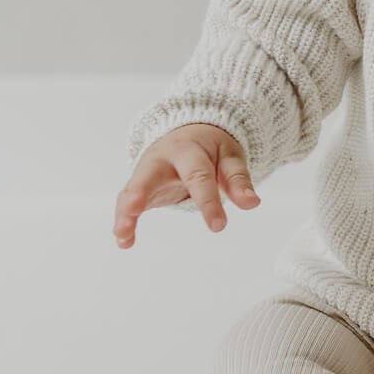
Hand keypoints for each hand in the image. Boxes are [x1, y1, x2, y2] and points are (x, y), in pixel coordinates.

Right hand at [113, 123, 258, 247]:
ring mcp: (146, 173)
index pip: (199, 177)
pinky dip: (125, 221)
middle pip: (148, 176)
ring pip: (131, 190)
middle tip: (133, 209)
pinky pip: (127, 203)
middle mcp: (161, 160)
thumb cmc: (211, 148)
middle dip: (139, 193)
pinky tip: (124, 242)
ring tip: (121, 232)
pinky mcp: (139, 187)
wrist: (189, 131)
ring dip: (125, 211)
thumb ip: (238, 180)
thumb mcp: (229, 157)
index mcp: (188, 150)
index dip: (209, 202)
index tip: (219, 227)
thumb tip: (252, 203)